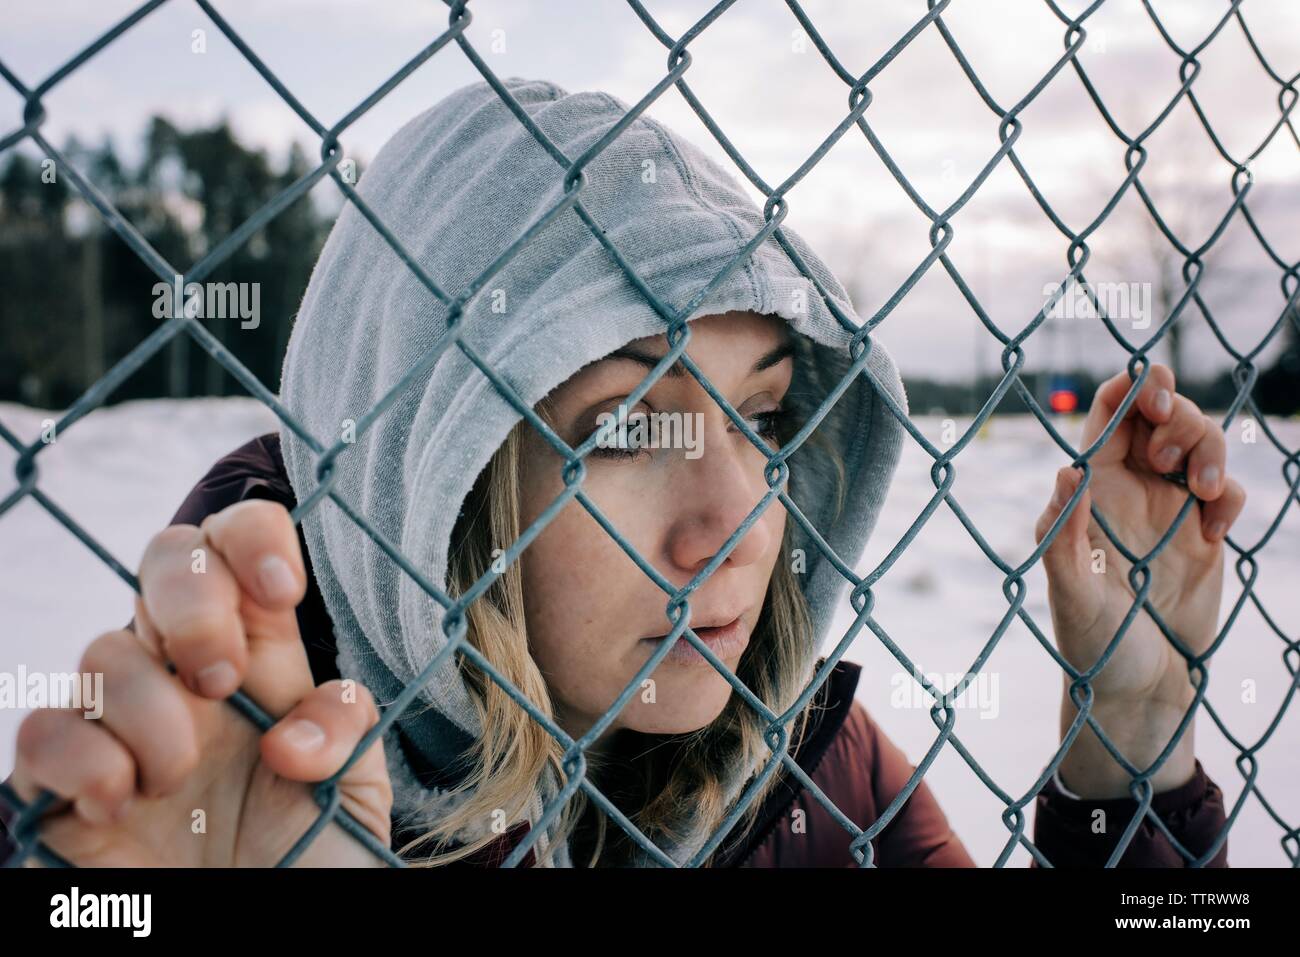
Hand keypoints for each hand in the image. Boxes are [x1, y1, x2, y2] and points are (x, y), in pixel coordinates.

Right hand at [6, 500, 392, 865]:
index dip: (253, 538)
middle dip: (193, 604)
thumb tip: (283, 733)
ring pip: (104, 648)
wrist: (261, 942)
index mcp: (264, 660)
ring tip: (177, 780)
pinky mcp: (62, 784)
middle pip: (166, 559)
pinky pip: (43, 729)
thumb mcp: (354, 786)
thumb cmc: (311, 865)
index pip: (239, 547)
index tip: (283, 591)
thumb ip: (342, 724)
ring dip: (151, 714)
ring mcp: (123, 725)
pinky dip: (84, 761)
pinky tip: (122, 808)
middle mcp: (189, 676)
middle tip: (224, 682)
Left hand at [1033, 363, 1245, 796]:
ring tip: (1201, 488)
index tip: (1150, 386)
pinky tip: (1215, 532)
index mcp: (1090, 491)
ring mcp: (1170, 511)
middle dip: (1174, 412)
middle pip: (1160, 417)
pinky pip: (1227, 491)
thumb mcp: (1070, 593)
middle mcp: (1129, 491)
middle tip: (1166, 454)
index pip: (1108, 419)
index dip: (1128, 389)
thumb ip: (1065, 535)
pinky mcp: (1205, 536)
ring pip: (1198, 443)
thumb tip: (1067, 471)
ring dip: (1206, 448)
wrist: (1137, 690)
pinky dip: (1230, 496)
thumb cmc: (1090, 643)